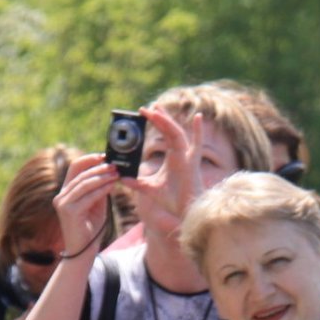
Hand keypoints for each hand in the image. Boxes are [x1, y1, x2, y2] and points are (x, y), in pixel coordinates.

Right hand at [53, 154, 119, 262]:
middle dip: (98, 167)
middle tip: (114, 165)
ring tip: (116, 173)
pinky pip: (88, 196)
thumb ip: (100, 191)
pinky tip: (112, 185)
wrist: (84, 251)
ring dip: (102, 177)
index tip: (105, 156)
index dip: (89, 160)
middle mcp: (61, 195)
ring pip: (84, 183)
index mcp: (66, 192)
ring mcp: (63, 203)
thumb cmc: (91, 229)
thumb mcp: (97, 206)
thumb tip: (110, 174)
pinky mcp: (69, 211)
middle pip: (79, 173)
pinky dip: (101, 189)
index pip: (75, 168)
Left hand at [126, 107, 204, 226]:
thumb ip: (136, 182)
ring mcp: (187, 157)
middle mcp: (181, 154)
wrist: (183, 212)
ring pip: (177, 134)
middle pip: (170, 130)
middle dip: (159, 117)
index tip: (144, 112)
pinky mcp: (192, 163)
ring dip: (166, 121)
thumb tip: (120, 178)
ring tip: (155, 110)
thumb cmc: (171, 201)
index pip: (164, 134)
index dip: (156, 122)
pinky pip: (197, 144)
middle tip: (146, 107)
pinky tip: (199, 117)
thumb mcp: (149, 188)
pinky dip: (199, 131)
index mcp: (172, 157)